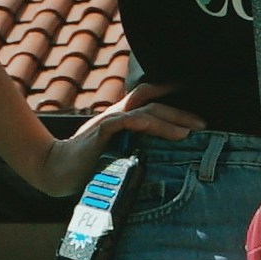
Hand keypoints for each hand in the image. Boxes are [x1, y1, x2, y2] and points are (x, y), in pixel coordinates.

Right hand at [9, 87, 199, 200]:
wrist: (57, 169)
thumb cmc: (88, 163)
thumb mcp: (116, 152)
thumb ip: (135, 147)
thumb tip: (161, 158)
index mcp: (122, 116)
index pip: (149, 96)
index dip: (171, 90)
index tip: (195, 94)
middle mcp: (118, 114)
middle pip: (154, 104)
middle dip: (180, 112)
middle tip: (203, 123)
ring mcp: (111, 121)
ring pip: (147, 112)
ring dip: (171, 120)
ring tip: (191, 131)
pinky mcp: (103, 131)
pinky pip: (129, 121)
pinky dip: (148, 123)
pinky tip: (163, 129)